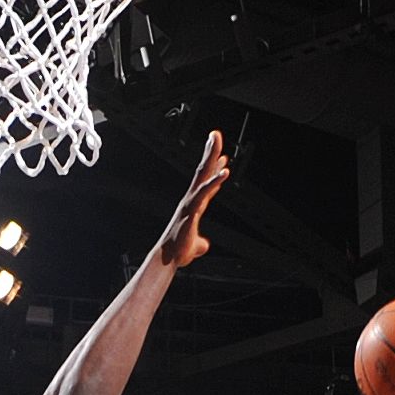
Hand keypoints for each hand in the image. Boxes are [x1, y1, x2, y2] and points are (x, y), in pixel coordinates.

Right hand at [156, 131, 228, 269]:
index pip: (206, 183)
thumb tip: (204, 246)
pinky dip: (214, 181)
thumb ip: (201, 243)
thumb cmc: (179, 252)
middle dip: (210, 152)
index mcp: (195, 205)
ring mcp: (191, 203)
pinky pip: (204, 192)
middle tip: (215, 135)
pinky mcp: (192, 210)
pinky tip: (224, 171)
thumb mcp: (195, 246)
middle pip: (203, 171)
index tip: (221, 157)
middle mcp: (192, 200)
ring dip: (211, 158)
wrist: (169, 260)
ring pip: (202, 176)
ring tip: (218, 143)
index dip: (214, 169)